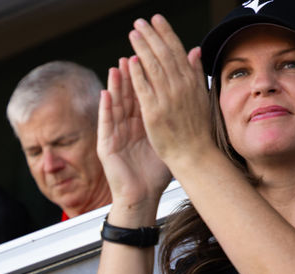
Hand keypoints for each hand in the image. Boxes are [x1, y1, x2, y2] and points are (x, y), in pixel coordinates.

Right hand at [97, 56, 172, 216]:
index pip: (142, 95)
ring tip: (117, 67)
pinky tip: (105, 94)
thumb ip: (176, 119)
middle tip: (132, 54)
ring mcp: (114, 136)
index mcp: (141, 125)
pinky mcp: (105, 147)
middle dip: (129, 75)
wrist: (142, 198)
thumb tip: (190, 100)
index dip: (146, 77)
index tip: (152, 58)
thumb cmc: (156, 174)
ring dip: (115, 86)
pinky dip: (105, 108)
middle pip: (127, 96)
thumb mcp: (169, 141)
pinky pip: (105, 124)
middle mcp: (126, 127)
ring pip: (114, 106)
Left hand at [126, 15, 211, 169]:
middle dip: (152, 35)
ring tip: (133, 34)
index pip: (177, 51)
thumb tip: (195, 50)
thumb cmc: (197, 129)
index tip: (157, 20)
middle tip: (140, 22)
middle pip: (164, 54)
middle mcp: (180, 87)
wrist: (194, 155)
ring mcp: (167, 99)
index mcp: (191, 81)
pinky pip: (144, 89)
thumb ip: (196, 72)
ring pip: (153, 67)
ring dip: (143, 48)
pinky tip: (130, 60)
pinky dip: (138, 74)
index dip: (166, 33)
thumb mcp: (201, 96)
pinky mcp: (154, 113)